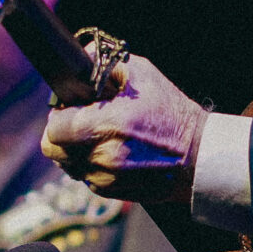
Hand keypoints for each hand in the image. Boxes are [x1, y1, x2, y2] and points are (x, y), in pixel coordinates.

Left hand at [40, 52, 207, 203]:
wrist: (198, 156)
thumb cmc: (170, 111)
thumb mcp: (143, 75)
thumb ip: (104, 64)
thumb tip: (78, 59)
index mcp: (109, 124)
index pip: (55, 128)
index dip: (58, 116)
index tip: (70, 109)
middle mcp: (104, 155)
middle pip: (54, 150)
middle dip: (61, 135)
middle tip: (79, 123)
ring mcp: (106, 178)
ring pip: (67, 164)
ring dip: (75, 151)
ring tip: (100, 138)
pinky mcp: (110, 192)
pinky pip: (84, 177)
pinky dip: (90, 165)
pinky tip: (111, 153)